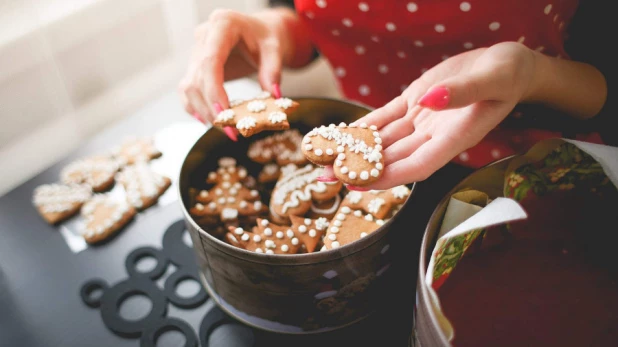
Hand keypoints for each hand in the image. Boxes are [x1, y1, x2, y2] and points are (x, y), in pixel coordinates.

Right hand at [179, 8, 292, 124]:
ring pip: (189, 87)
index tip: (224, 115)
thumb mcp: (276, 48)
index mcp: (222, 25)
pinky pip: (187, 89)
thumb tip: (273, 96)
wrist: (260, 32)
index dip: (213, 91)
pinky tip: (208, 121)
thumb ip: (274, 70)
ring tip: (225, 129)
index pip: (210, 61)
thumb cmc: (267, 37)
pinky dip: (195, 107)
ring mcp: (196, 51)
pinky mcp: (195, 65)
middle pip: (197, 78)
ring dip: (204, 112)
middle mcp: (204, 36)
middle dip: (212, 109)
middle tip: (232, 132)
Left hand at [336, 42, 538, 189]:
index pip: (418, 166)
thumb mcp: (494, 79)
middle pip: (393, 159)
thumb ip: (463, 93)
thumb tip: (429, 101)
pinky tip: (342, 132)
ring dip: (355, 150)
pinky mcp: (413, 104)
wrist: (506, 65)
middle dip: (361, 169)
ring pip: (383, 141)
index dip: (390, 177)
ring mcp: (422, 121)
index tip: (360, 184)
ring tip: (325, 159)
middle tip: (328, 177)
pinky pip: (384, 118)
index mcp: (456, 138)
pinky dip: (364, 126)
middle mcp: (434, 136)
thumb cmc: (508, 74)